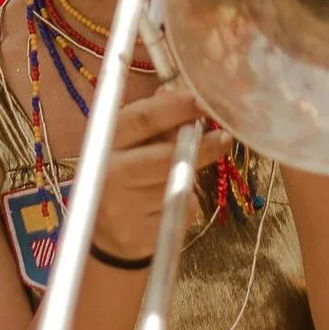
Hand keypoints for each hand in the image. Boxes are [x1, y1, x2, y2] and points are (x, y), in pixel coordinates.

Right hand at [86, 83, 231, 260]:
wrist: (104, 241)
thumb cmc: (121, 181)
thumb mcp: (126, 146)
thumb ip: (150, 120)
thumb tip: (176, 88)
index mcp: (104, 143)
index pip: (142, 119)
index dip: (176, 107)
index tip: (204, 99)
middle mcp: (109, 175)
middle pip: (167, 155)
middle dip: (201, 144)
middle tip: (224, 136)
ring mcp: (125, 209)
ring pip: (178, 184)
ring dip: (189, 176)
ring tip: (184, 175)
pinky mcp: (143, 237)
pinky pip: (180, 211)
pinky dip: (185, 204)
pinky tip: (170, 205)